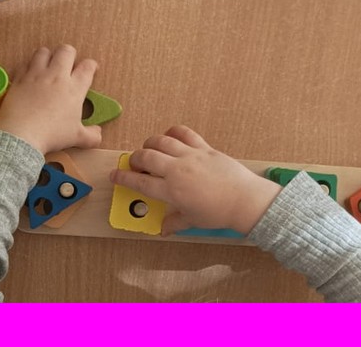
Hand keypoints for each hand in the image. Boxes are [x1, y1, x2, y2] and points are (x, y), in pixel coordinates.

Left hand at [0, 45, 101, 156]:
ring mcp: (36, 74)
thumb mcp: (77, 138)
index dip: (91, 65)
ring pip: (43, 51)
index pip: (87, 68)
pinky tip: (30, 75)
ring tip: (48, 66)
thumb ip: (92, 135)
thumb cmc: (52, 135)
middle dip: (70, 54)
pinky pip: (25, 63)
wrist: (22, 133)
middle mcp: (56, 76)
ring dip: (48, 56)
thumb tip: (98, 133)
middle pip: (66, 51)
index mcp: (74, 89)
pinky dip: (29, 66)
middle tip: (69, 64)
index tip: (91, 68)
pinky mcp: (19, 77)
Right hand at [124, 126, 281, 233]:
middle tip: (135, 165)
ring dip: (150, 144)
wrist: (246, 201)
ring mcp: (189, 156)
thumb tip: (162, 229)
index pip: (139, 182)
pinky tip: (170, 137)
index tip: (114, 175)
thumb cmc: (219, 213)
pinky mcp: (203, 147)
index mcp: (171, 191)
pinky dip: (173, 132)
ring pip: (160, 141)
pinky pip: (183, 133)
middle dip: (135, 159)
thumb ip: (174, 222)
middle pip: (145, 157)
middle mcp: (176, 170)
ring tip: (149, 150)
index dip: (123, 178)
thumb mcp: (193, 221)